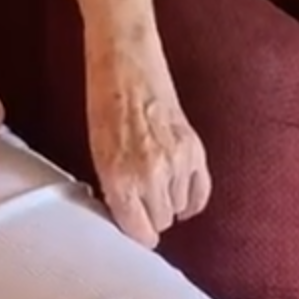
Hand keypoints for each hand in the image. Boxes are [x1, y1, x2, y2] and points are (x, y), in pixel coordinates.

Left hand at [83, 42, 211, 246]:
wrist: (125, 64)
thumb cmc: (103, 104)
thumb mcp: (97, 153)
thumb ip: (115, 189)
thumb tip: (130, 220)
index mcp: (120, 178)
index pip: (140, 233)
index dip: (137, 234)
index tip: (136, 231)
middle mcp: (151, 175)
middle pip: (161, 222)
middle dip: (151, 215)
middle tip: (141, 201)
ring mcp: (178, 163)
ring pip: (180, 208)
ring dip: (169, 201)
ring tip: (155, 182)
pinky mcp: (195, 150)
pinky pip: (201, 193)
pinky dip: (192, 199)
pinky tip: (181, 194)